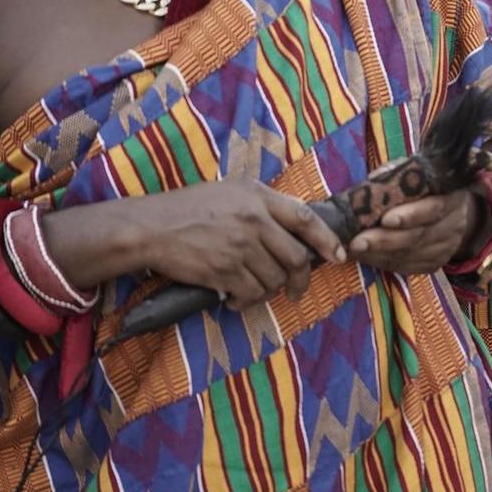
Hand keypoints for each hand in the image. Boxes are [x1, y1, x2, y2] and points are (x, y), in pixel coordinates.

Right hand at [104, 181, 343, 308]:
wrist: (151, 227)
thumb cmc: (190, 207)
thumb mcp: (232, 190)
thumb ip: (264, 203)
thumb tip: (296, 224)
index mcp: (259, 197)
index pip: (306, 219)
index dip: (328, 240)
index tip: (339, 255)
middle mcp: (254, 221)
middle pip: (296, 257)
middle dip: (301, 279)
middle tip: (296, 289)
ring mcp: (240, 247)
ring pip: (275, 279)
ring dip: (271, 290)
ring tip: (256, 290)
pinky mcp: (224, 270)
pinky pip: (251, 293)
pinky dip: (249, 301)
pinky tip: (236, 299)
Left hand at [346, 187, 482, 275]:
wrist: (449, 212)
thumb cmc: (426, 188)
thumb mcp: (417, 175)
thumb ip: (397, 176)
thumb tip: (371, 184)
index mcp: (452, 198)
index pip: (434, 208)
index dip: (410, 215)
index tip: (385, 219)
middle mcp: (454, 225)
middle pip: (418, 236)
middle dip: (384, 240)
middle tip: (357, 242)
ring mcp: (446, 248)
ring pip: (410, 255)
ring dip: (378, 254)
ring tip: (353, 250)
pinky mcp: (434, 264)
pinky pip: (407, 267)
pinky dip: (382, 263)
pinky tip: (365, 256)